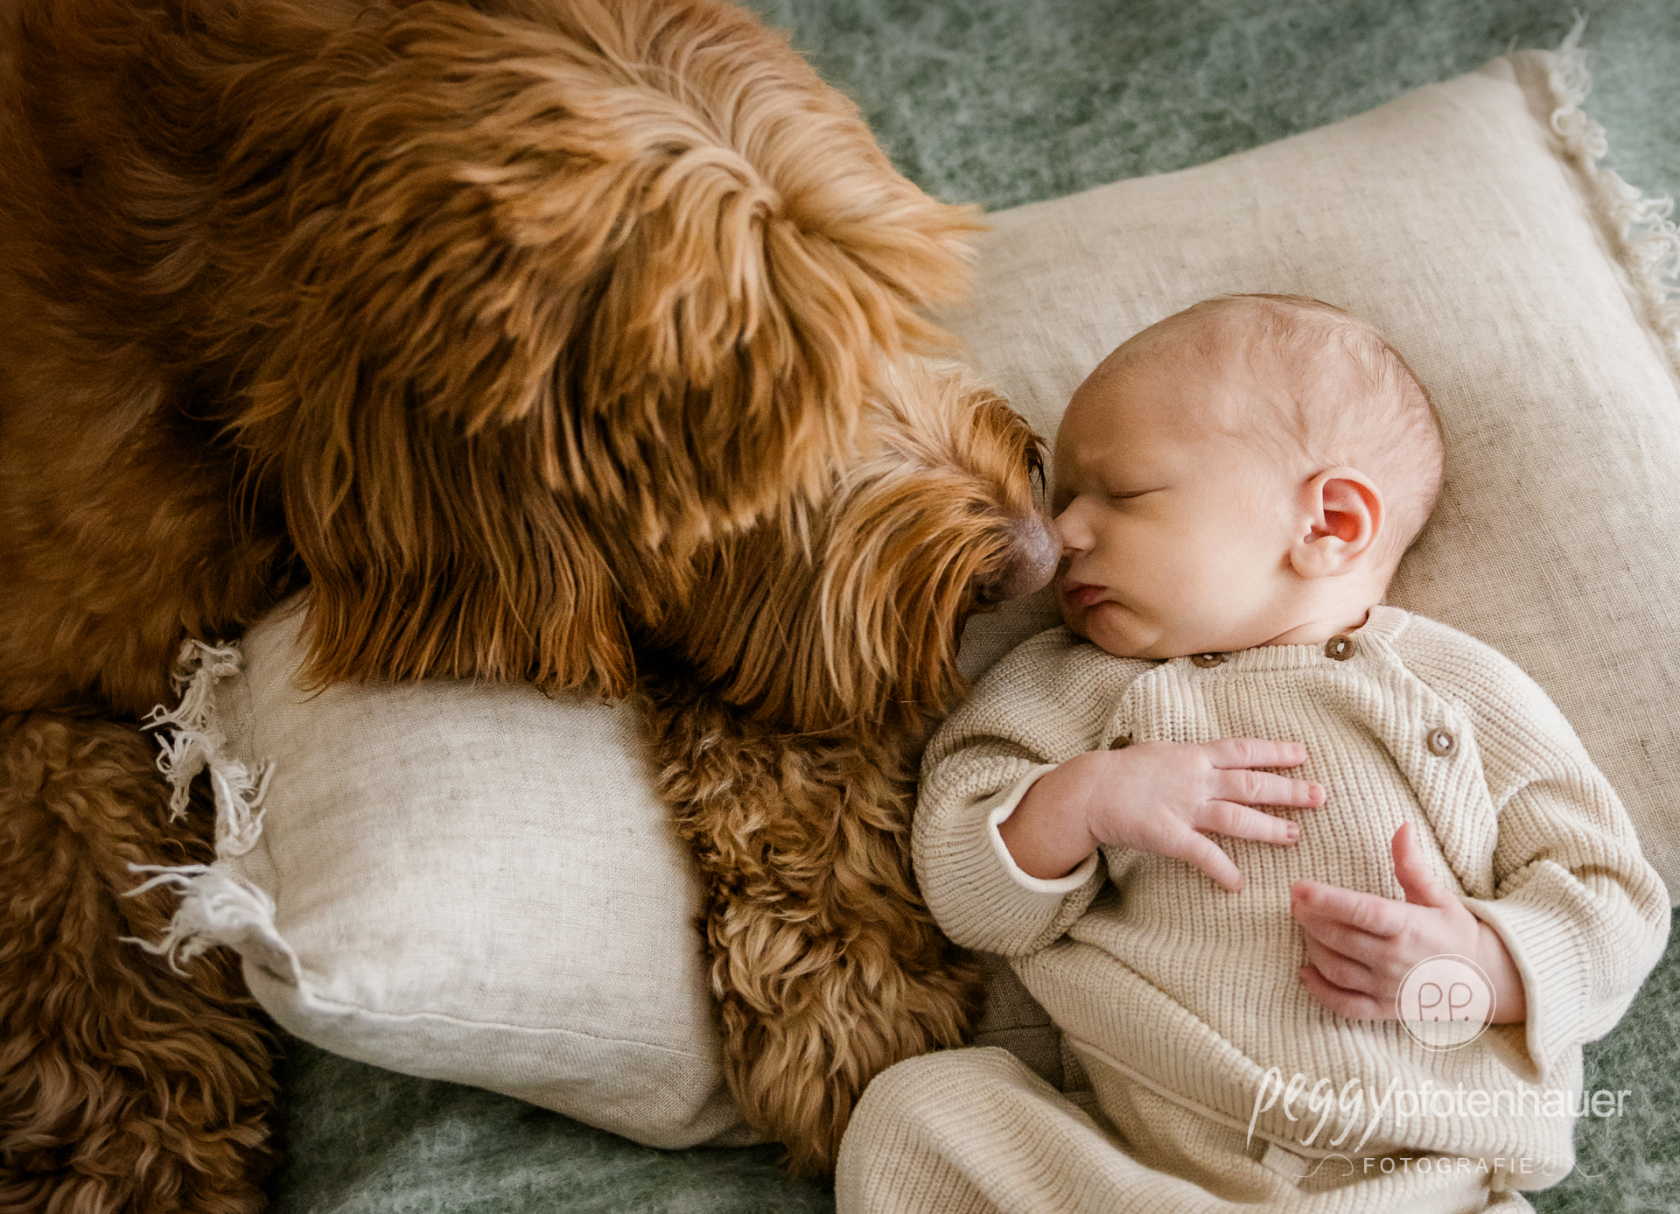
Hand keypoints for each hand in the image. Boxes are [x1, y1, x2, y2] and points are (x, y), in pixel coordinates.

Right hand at [1000, 739, 1322, 889]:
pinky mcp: (1169, 835)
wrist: (1087, 790)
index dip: (1274, 752)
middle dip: (1287, 789)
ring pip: (1235, 817)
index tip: (1302, 754)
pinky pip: (1202, 854)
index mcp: (1193, 756)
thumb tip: (1213, 758)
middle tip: (1319, 796)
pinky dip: (1222, 869)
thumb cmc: (1121, 771)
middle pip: (1250, 783)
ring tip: (1293, 835)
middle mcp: (1194, 779)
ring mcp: (1183, 807)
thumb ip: (1189, 759)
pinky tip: (1239, 883)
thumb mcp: (1158, 752)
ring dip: (1267, 827)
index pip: (1242, 750)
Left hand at [1291, 823, 1526, 1021]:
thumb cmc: (1454, 932)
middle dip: (1310, 918)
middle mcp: (1396, 959)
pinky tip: (1305, 972)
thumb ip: (1413, 866)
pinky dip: (1320, 991)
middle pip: (1340, 939)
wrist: (1483, 980)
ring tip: (1305, 926)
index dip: (1328, 900)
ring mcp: (1389, 987)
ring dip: (1312, 947)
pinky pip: (1345, 1005)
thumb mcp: (1439, 896)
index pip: (1363, 912)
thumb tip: (1403, 827)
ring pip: (1336, 969)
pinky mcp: (1383, 1009)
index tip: (1299, 887)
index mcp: (1410, 927)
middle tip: (1295, 901)